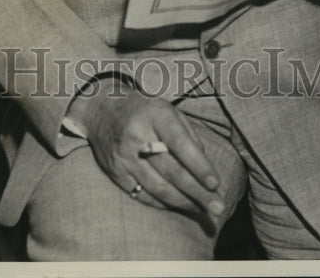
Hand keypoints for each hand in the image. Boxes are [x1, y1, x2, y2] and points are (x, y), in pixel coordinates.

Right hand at [68, 79, 224, 223]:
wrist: (101, 109)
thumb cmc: (144, 111)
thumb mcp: (168, 110)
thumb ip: (188, 135)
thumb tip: (204, 167)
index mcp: (154, 114)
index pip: (179, 143)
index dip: (198, 165)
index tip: (215, 183)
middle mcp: (137, 135)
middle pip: (171, 171)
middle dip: (197, 192)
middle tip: (217, 207)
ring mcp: (124, 156)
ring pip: (158, 187)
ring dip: (183, 202)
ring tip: (203, 210)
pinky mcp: (116, 172)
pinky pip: (142, 194)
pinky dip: (163, 204)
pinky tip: (179, 206)